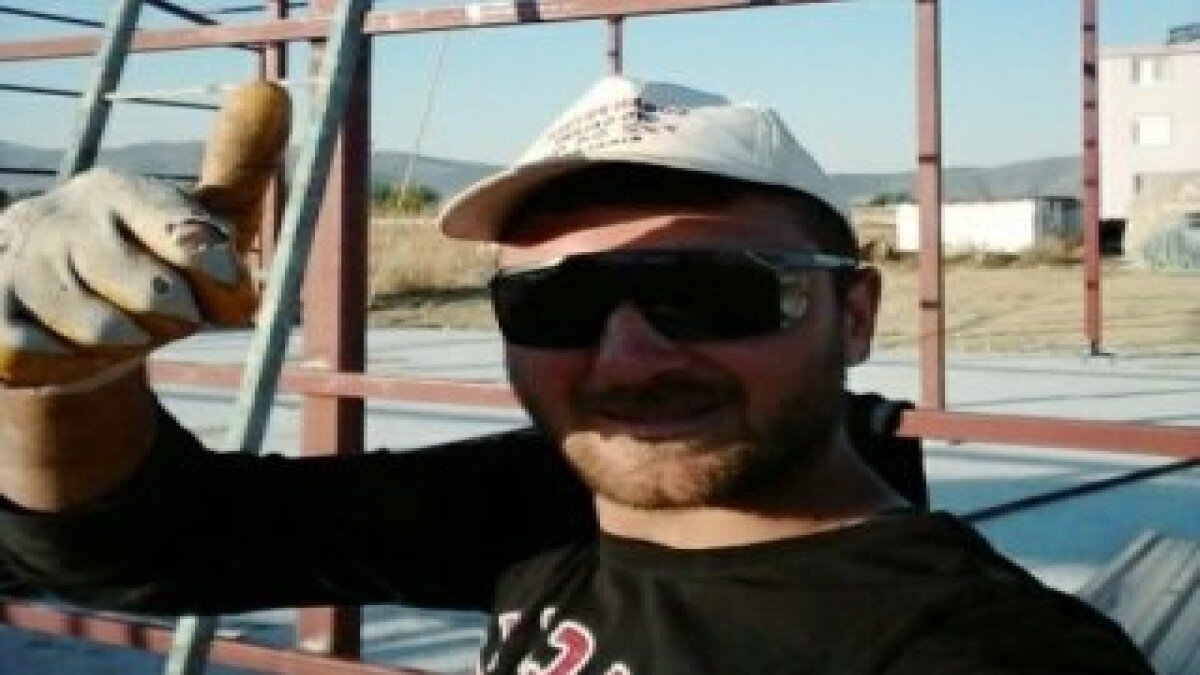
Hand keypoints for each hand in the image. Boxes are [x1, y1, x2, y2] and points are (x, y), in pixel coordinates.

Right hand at [0, 81, 289, 386]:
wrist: (63, 313)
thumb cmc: (152, 262)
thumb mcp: (207, 219)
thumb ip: (241, 171)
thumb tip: (268, 93)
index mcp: (123, 191)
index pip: (181, 230)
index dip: (217, 271)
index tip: (235, 292)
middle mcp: (67, 216)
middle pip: (150, 292)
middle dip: (176, 319)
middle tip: (172, 313)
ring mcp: (24, 261)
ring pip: (98, 328)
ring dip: (127, 344)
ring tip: (126, 330)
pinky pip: (28, 349)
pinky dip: (67, 362)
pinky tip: (72, 348)